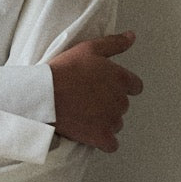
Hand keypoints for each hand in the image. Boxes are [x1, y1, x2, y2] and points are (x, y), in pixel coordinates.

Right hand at [47, 31, 143, 152]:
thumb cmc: (64, 70)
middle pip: (122, 106)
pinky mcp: (101, 137)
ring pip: (116, 124)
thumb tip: (131, 37)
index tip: (106, 88)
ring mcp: (112, 120)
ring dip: (104, 122)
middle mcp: (121, 100)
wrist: (45, 95)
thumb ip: (114, 43)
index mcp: (120, 78)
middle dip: (109, 104)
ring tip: (83, 116)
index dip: (122, 87)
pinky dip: (103, 142)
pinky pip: (111, 145)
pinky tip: (90, 135)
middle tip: (87, 100)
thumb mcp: (89, 48)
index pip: (135, 86)